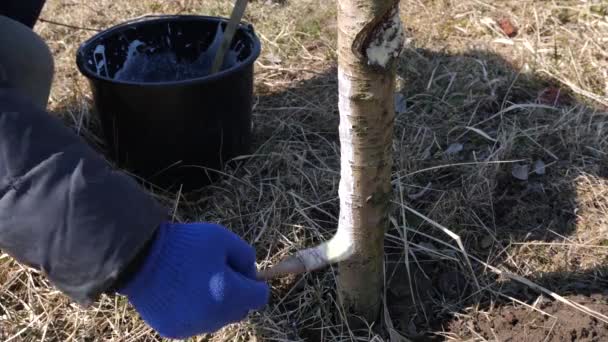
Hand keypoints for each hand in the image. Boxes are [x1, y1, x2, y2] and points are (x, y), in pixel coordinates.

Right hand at [117, 222, 268, 338]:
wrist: (141, 257)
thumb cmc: (185, 244)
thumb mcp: (222, 238)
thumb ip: (246, 256)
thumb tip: (252, 274)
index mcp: (230, 294)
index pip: (259, 297)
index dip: (253, 282)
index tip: (239, 271)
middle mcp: (214, 317)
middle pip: (240, 311)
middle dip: (236, 294)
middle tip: (216, 273)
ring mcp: (193, 327)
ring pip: (217, 319)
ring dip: (215, 304)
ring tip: (195, 281)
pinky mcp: (175, 331)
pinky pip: (195, 323)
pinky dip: (194, 311)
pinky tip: (181, 292)